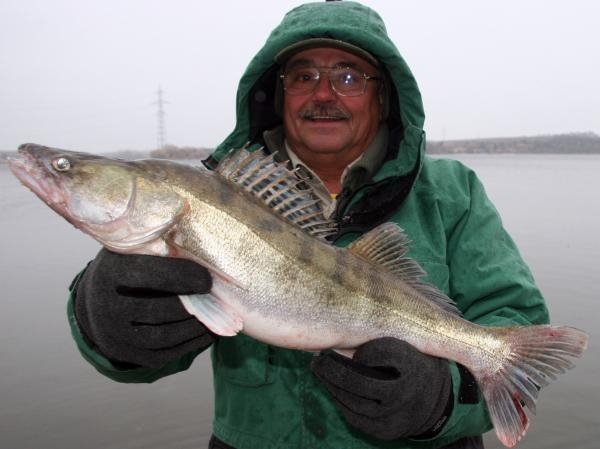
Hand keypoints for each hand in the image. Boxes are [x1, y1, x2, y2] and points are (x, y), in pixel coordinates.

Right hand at [74, 248, 214, 368]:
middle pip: (157, 311)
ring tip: (218, 318)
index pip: (148, 275)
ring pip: (162, 337)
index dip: (182, 277)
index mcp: (110, 273)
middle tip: (217, 300)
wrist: (97, 299)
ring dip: (196, 328)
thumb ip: (164, 248)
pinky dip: (191, 344)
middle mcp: (106, 307)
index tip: (207, 280)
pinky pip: (163, 354)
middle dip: (193, 306)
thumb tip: (206, 253)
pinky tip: (207, 333)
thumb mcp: (138, 250)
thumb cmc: (129, 266)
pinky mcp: (125, 353)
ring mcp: (113, 335)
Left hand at [311, 337, 452, 439]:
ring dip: (331, 386)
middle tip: (318, 360)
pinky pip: (356, 417)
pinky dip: (340, 402)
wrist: (436, 401)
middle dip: (333, 371)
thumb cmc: (414, 364)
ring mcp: (396, 415)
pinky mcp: (387, 431)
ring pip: (354, 402)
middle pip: (360, 382)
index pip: (381, 353)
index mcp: (413, 365)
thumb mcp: (406, 346)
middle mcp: (406, 392)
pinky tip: (332, 389)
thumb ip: (380, 341)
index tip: (346, 341)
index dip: (361, 350)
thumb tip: (342, 333)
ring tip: (320, 371)